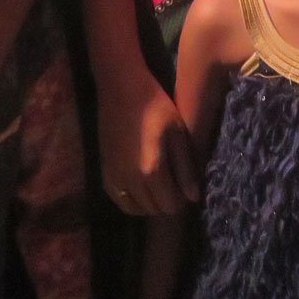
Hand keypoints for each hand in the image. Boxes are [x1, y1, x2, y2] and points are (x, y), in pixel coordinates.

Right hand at [97, 63, 197, 215]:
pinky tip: (140, 185)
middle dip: (167, 202)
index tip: (186, 185)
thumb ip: (185, 168)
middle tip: (175, 183)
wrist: (121, 88)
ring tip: (159, 185)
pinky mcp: (104, 171)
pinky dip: (132, 200)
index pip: (171, 205)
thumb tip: (193, 197)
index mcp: (151, 171)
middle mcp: (130, 180)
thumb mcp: (178, 133)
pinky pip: (119, 199)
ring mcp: (113, 177)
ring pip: (135, 209)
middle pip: (154, 209)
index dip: (182, 199)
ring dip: (150, 203)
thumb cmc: (155, 106)